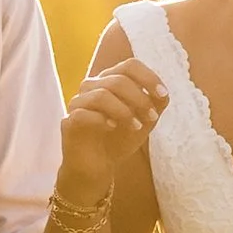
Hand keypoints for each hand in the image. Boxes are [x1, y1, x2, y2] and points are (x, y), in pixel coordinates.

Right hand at [57, 58, 167, 202]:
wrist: (98, 166)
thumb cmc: (119, 139)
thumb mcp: (144, 122)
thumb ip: (155, 106)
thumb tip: (163, 94)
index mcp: (110, 80)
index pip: (129, 66)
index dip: (148, 78)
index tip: (163, 95)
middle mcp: (92, 86)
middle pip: (118, 80)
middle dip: (139, 98)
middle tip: (151, 117)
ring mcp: (78, 103)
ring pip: (101, 95)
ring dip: (124, 111)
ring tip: (137, 127)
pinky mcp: (68, 122)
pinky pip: (82, 113)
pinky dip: (101, 119)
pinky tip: (112, 127)